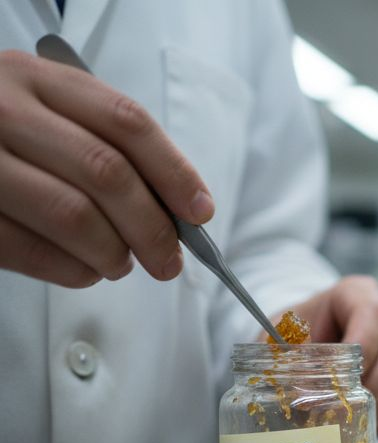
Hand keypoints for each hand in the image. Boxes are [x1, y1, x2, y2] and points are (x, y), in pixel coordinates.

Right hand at [0, 50, 213, 287]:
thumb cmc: (4, 134)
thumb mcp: (46, 111)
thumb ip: (106, 144)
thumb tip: (180, 209)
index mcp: (36, 79)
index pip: (126, 122)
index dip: (174, 172)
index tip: (200, 212)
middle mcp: (3, 110)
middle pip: (105, 172)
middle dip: (151, 226)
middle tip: (169, 260)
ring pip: (72, 215)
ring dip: (112, 253)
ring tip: (120, 264)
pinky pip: (29, 249)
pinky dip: (71, 270)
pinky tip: (83, 271)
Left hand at [282, 276, 377, 435]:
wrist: (305, 348)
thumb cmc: (291, 339)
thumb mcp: (279, 340)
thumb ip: (288, 357)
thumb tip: (304, 390)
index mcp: (358, 294)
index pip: (372, 314)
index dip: (362, 348)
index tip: (340, 379)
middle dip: (376, 385)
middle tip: (348, 408)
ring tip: (351, 422)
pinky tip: (363, 424)